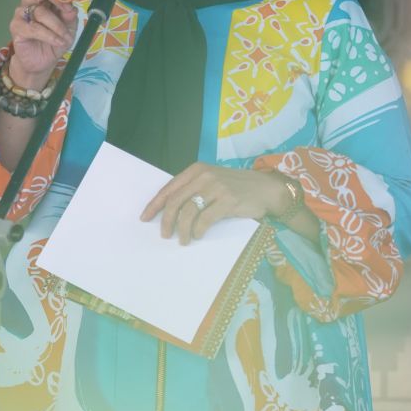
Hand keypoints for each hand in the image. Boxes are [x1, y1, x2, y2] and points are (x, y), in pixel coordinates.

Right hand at [7, 0, 77, 86]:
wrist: (42, 62)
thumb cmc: (55, 40)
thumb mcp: (69, 26)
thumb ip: (69, 13)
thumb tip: (69, 5)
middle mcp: (31, 0)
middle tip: (67, 9)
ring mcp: (22, 12)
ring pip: (41, 11)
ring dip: (57, 26)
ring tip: (65, 38)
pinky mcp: (17, 26)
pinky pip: (35, 28)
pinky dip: (50, 36)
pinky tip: (57, 41)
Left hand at [140, 163, 287, 244]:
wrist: (266, 189)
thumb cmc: (237, 187)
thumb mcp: (212, 181)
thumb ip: (193, 189)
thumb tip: (170, 210)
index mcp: (196, 170)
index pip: (169, 188)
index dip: (155, 204)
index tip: (145, 217)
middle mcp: (203, 176)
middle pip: (175, 201)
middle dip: (166, 221)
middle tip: (164, 235)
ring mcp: (216, 187)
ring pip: (188, 212)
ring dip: (182, 230)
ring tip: (183, 240)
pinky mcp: (227, 200)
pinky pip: (205, 219)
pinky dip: (198, 230)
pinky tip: (198, 236)